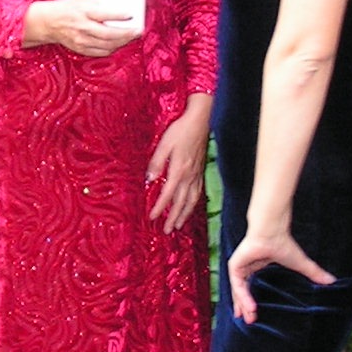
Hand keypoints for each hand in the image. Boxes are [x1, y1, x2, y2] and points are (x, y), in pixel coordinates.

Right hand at [23, 0, 141, 57]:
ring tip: (132, 37)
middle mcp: (82, 27)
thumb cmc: (66, 8)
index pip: (104, 14)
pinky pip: (100, 52)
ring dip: (122, 42)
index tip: (131, 14)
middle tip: (138, 30)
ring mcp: (82, 41)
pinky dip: (112, 48)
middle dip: (126, 33)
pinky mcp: (81, 49)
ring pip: (107, 45)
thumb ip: (99, 3)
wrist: (47, 23)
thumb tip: (119, 4)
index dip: (119, 15)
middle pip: (109, 34)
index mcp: (83, 12)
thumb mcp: (82, 0)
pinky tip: (118, 44)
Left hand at [146, 105, 209, 232]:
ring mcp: (197, 174)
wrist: (201, 120)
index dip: (160, 207)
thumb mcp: (164, 144)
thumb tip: (150, 179)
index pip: (168, 195)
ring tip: (179, 225)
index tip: (153, 218)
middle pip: (181, 203)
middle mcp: (190, 176)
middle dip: (174, 218)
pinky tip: (190, 206)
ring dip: (185, 214)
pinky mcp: (201, 171)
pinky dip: (193, 204)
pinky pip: (198, 193)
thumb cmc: (181, 130)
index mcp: (179, 170)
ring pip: (192, 200)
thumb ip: (157, 162)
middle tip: (167, 231)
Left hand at [226, 224, 334, 323]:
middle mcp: (246, 267)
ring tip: (250, 318)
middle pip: (242, 292)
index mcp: (256, 266)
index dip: (250, 301)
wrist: (272, 232)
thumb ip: (313, 273)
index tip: (253, 314)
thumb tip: (332, 281)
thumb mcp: (299, 264)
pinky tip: (249, 307)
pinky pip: (237, 285)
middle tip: (251, 321)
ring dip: (243, 304)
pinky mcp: (235, 265)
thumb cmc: (283, 243)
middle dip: (245, 307)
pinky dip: (243, 296)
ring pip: (238, 290)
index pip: (250, 288)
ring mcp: (239, 266)